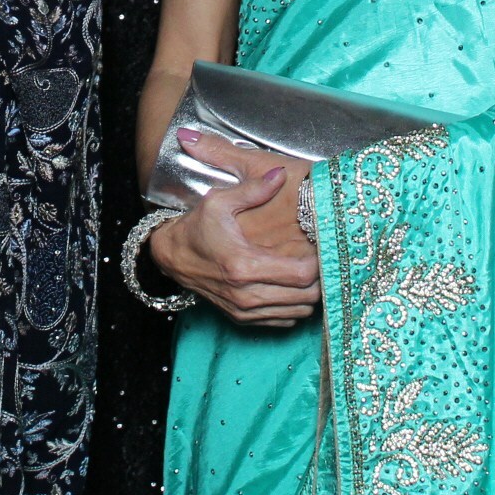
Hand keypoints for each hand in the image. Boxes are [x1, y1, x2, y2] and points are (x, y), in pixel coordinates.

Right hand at [148, 128, 320, 323]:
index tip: (322, 246)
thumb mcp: (219, 201)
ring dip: (309, 293)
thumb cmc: (197, 227)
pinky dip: (294, 305)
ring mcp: (245, 311)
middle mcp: (246, 294)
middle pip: (306, 296)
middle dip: (320, 278)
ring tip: (309, 270)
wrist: (172, 258)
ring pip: (299, 311)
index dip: (319, 261)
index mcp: (244, 265)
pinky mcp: (243, 319)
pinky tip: (292, 285)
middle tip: (321, 258)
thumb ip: (253, 188)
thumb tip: (279, 174)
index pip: (301, 274)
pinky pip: (285, 320)